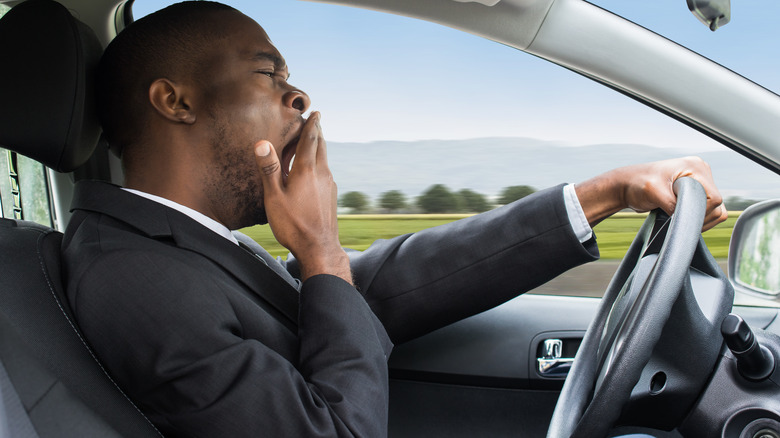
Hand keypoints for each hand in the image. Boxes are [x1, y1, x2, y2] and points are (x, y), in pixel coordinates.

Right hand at [254, 112, 351, 282]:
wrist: (319, 248)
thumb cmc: (293, 224)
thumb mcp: (274, 197)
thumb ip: (269, 169)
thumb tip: (262, 143)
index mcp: (306, 170)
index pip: (310, 140)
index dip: (312, 125)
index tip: (315, 113)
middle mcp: (322, 174)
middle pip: (321, 146)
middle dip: (317, 132)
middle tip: (315, 121)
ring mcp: (329, 186)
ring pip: (324, 160)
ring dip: (318, 148)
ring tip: (312, 142)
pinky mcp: (332, 197)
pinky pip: (325, 173)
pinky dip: (319, 164)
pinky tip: (313, 172)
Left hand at [575, 156, 726, 230]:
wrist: (626, 186)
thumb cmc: (636, 184)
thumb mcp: (653, 193)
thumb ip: (671, 204)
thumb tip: (685, 218)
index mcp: (695, 166)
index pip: (714, 197)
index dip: (700, 212)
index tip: (680, 217)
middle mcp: (701, 172)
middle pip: (716, 205)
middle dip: (698, 216)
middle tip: (675, 218)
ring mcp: (699, 182)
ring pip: (715, 210)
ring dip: (698, 219)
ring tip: (676, 217)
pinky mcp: (695, 192)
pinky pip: (708, 211)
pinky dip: (697, 219)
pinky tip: (680, 218)